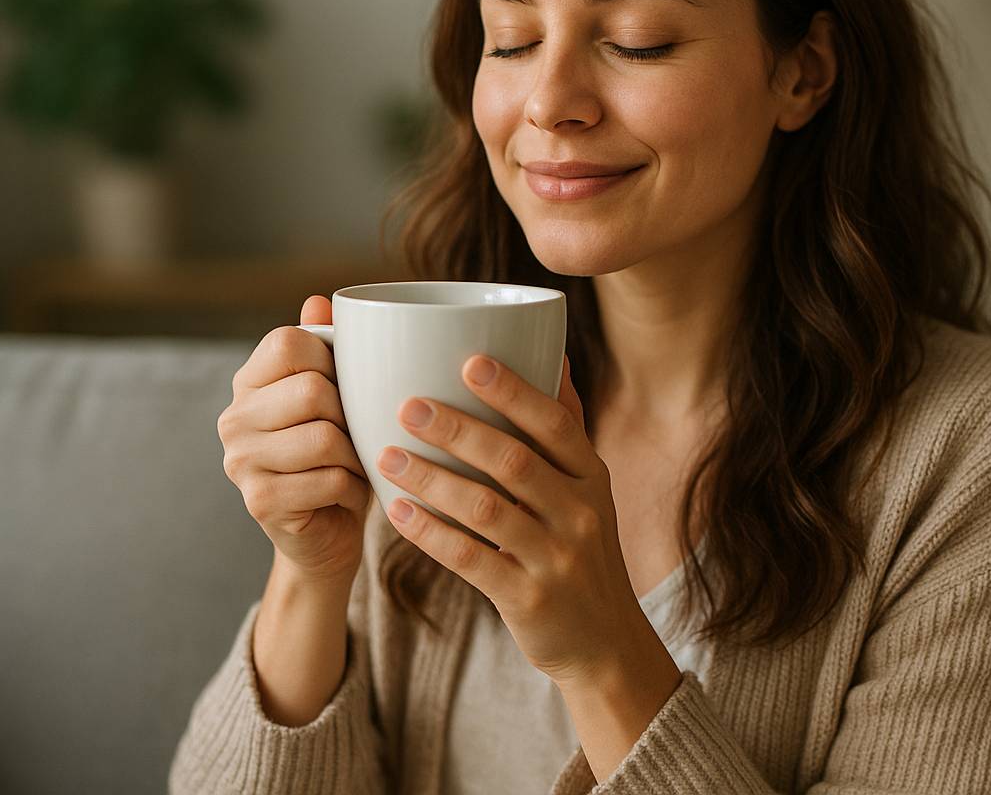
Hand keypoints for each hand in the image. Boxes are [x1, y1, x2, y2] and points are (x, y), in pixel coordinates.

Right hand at [218, 296, 372, 585]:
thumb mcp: (337, 398)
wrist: (325, 534)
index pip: (290, 343)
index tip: (343, 388)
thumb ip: (327, 348)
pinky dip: (353, 488)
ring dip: (356, 456)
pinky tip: (347, 494)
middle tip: (355, 436)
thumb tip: (318, 300)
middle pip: (312, 390)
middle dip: (350, 415)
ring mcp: (239, 461)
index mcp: (249, 382)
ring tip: (354, 465)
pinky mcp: (258, 501)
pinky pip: (329, 480)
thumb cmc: (337, 456)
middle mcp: (233, 418)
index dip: (332, 361)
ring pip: (324, 438)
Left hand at [376, 354, 665, 687]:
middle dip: (459, 430)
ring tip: (387, 456)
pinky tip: (396, 511)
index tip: (470, 361)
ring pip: (487, 511)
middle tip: (409, 406)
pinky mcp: (528, 598)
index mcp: (592, 475)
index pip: (555, 424)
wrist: (603, 640)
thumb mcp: (589, 488)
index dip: (514, 392)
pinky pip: (470, 560)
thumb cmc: (582, 547)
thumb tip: (551, 350)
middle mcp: (580, 513)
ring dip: (433, 480)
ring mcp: (556, 558)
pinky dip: (430, 533)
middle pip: (515, 463)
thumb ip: (567, 425)